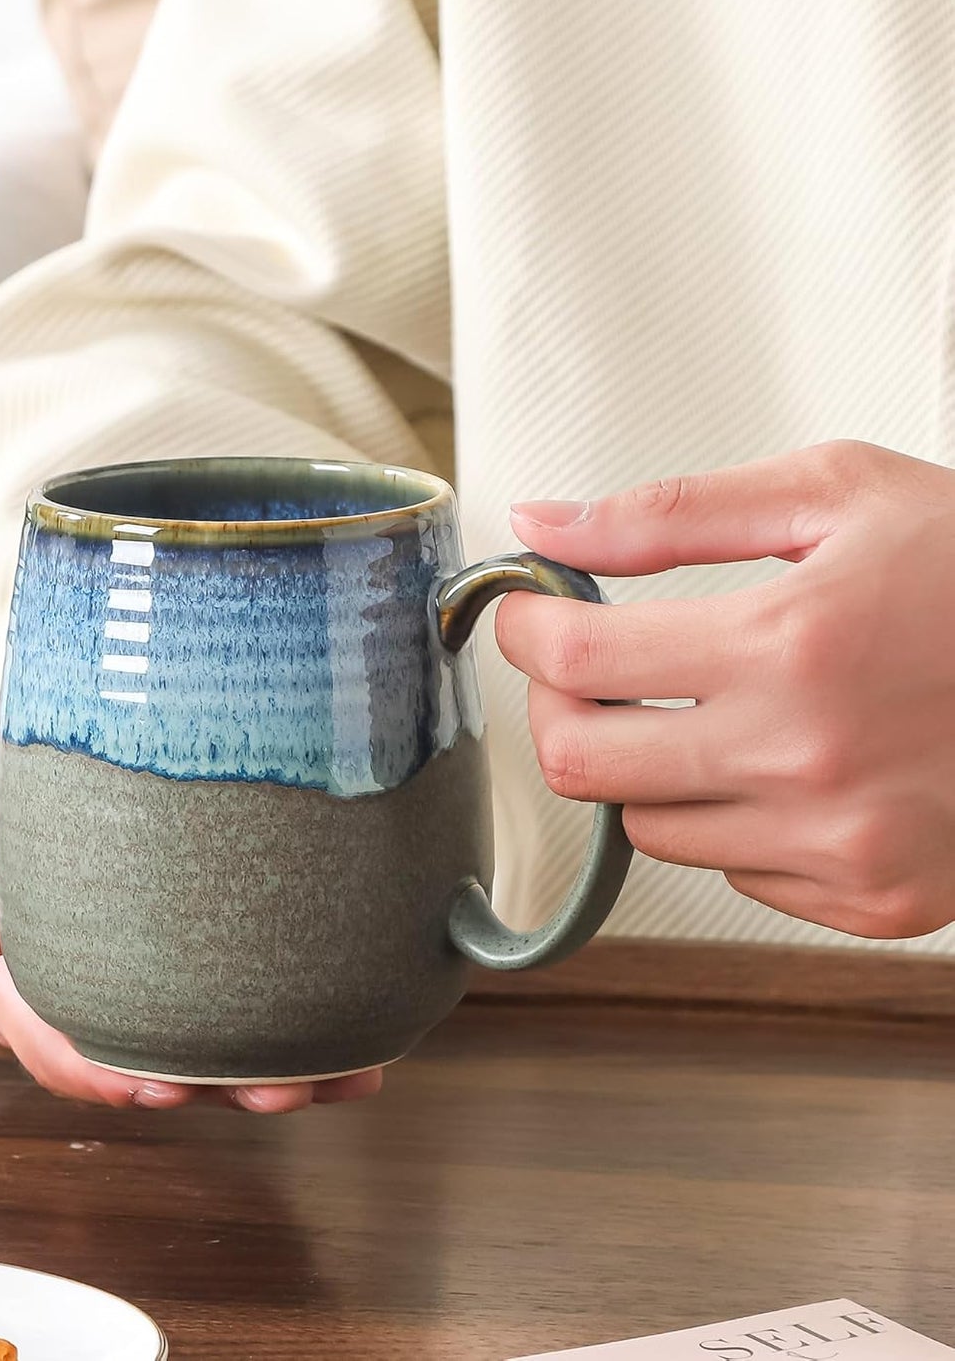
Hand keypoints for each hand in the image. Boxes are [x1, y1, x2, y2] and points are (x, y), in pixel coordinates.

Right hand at [0, 732, 383, 1109]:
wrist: (35, 763)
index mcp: (20, 976)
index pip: (56, 1047)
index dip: (105, 1078)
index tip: (159, 1092)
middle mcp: (86, 995)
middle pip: (146, 1067)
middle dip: (216, 1089)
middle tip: (282, 1090)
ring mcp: (142, 983)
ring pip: (204, 1049)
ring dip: (272, 1072)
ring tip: (344, 1075)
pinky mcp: (190, 958)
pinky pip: (237, 1002)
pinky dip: (299, 1028)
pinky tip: (360, 1037)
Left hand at [496, 440, 954, 939]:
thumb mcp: (835, 496)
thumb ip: (670, 514)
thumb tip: (541, 525)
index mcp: (789, 644)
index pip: (573, 662)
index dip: (522, 631)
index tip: (525, 614)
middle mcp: (806, 760)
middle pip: (579, 766)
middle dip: (554, 709)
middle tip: (580, 670)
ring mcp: (842, 846)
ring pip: (645, 827)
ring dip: (641, 767)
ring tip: (699, 710)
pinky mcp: (874, 900)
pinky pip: (732, 871)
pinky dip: (726, 818)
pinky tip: (779, 765)